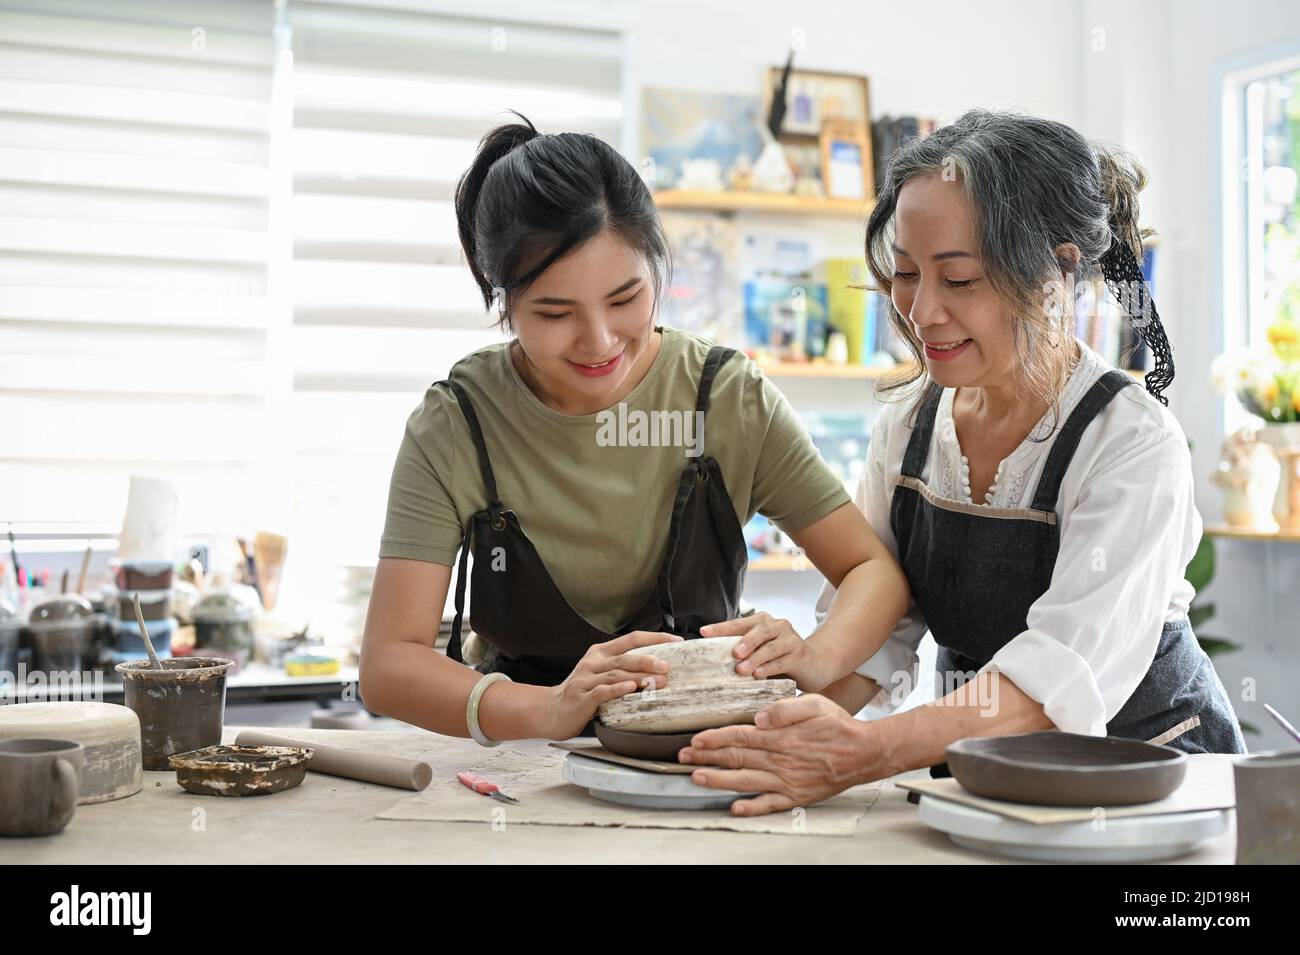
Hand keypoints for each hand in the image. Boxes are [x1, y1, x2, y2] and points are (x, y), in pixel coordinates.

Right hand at [545, 630, 682, 739]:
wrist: (550, 710)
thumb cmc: (581, 693)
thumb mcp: (600, 674)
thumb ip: (622, 669)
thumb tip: (657, 669)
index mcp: (600, 653)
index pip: (631, 639)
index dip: (654, 638)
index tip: (676, 641)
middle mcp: (593, 662)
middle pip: (625, 657)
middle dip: (648, 659)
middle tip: (667, 666)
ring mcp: (586, 679)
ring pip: (616, 674)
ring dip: (639, 677)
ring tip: (658, 681)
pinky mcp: (581, 697)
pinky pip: (602, 691)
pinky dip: (618, 689)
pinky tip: (631, 689)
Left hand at [677, 694, 881, 815]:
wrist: (864, 754)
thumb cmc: (839, 727)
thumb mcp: (815, 704)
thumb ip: (786, 708)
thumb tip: (760, 716)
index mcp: (781, 736)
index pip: (740, 735)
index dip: (715, 738)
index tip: (695, 739)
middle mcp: (780, 760)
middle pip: (736, 757)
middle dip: (706, 757)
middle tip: (683, 757)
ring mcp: (786, 781)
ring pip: (745, 781)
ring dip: (718, 780)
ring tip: (696, 778)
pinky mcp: (795, 796)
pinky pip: (769, 804)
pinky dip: (750, 808)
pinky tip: (734, 808)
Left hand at [700, 611, 830, 690]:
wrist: (816, 663)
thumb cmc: (782, 657)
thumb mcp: (761, 651)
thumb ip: (743, 651)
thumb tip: (711, 660)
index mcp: (763, 622)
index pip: (739, 623)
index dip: (721, 627)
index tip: (704, 632)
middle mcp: (778, 626)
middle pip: (759, 630)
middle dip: (744, 641)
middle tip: (733, 654)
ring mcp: (790, 640)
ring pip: (770, 647)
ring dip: (755, 658)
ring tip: (741, 670)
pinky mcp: (800, 655)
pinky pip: (782, 661)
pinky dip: (769, 668)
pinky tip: (759, 675)